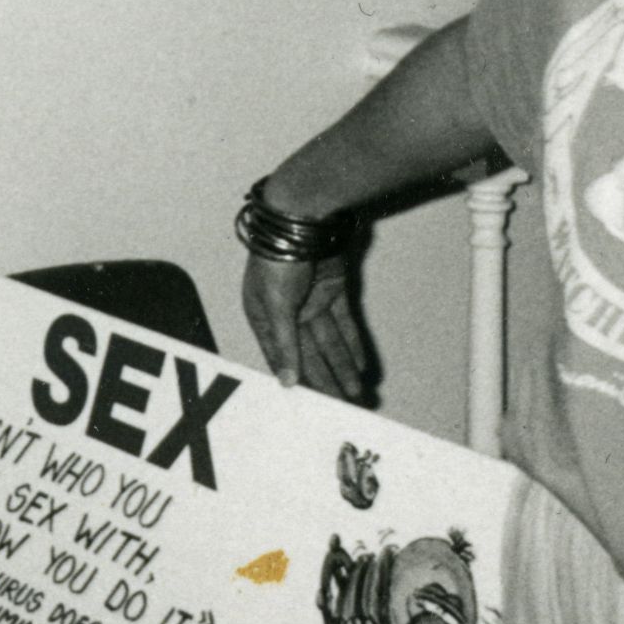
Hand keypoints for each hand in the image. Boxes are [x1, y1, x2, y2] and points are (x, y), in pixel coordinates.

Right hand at [241, 249, 371, 399]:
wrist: (301, 220)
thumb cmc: (277, 258)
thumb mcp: (276, 305)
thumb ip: (285, 344)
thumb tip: (287, 379)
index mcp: (264, 316)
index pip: (281, 356)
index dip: (296, 378)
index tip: (311, 402)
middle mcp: (287, 312)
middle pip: (309, 352)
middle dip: (326, 378)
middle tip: (341, 403)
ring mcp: (312, 301)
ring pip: (329, 342)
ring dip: (342, 366)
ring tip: (356, 391)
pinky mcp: (333, 290)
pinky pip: (344, 324)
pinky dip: (352, 344)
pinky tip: (360, 364)